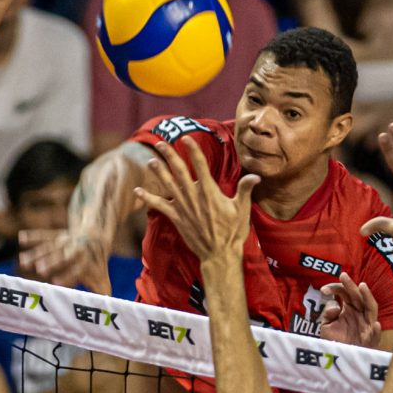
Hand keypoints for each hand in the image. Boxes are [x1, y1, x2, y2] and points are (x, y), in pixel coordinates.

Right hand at [19, 227, 109, 292]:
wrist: (96, 238)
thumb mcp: (101, 279)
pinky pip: (44, 235)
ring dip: (36, 253)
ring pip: (49, 247)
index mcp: (86, 263)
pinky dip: (32, 236)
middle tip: (39, 269)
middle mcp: (75, 250)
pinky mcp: (57, 235)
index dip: (67, 276)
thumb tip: (105, 316)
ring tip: (23, 260)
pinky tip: (21, 238)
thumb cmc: (96, 265)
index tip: (55, 283)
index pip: (77, 271)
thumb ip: (101, 295)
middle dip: (51, 262)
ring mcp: (65, 242)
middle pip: (62, 256)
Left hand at [131, 137, 257, 267]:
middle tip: (160, 143)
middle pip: (179, 171)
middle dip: (169, 155)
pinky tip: (137, 190)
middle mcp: (194, 196)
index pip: (200, 165)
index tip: (187, 138)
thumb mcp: (242, 209)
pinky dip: (147, 198)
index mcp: (210, 191)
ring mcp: (183, 207)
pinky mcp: (176, 218)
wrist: (219, 254)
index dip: (192, 150)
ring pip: (167, 185)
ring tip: (151, 160)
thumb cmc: (232, 232)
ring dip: (158, 172)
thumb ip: (245, 189)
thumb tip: (256, 176)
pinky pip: (159, 206)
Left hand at [312, 279, 378, 348]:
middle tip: (343, 275)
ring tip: (362, 286)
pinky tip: (375, 325)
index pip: (344, 293)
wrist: (341, 359)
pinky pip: (375, 335)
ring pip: (371, 308)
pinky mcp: (370, 340)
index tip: (323, 290)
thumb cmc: (335, 342)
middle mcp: (359, 313)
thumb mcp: (326, 327)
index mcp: (349, 308)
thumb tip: (335, 305)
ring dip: (368, 297)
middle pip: (357, 296)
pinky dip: (376, 331)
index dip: (334, 288)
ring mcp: (366, 325)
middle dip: (350, 285)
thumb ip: (327, 314)